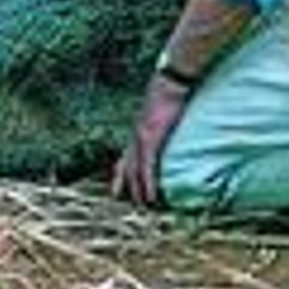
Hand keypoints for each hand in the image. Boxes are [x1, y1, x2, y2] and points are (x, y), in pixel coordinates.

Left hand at [110, 74, 192, 207]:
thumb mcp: (160, 109)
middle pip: (125, 167)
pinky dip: (148, 184)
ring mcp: (140, 138)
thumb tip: (168, 126)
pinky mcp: (150, 139)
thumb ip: (160, 121)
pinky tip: (150, 197)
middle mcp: (135, 136)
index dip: (120, 174)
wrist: (170, 81)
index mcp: (138, 130)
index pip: (125, 156)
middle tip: (128, 204)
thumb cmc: (169, 91)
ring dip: (138, 191)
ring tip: (143, 207)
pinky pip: (147, 167)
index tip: (118, 189)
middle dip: (125, 186)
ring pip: (135, 171)